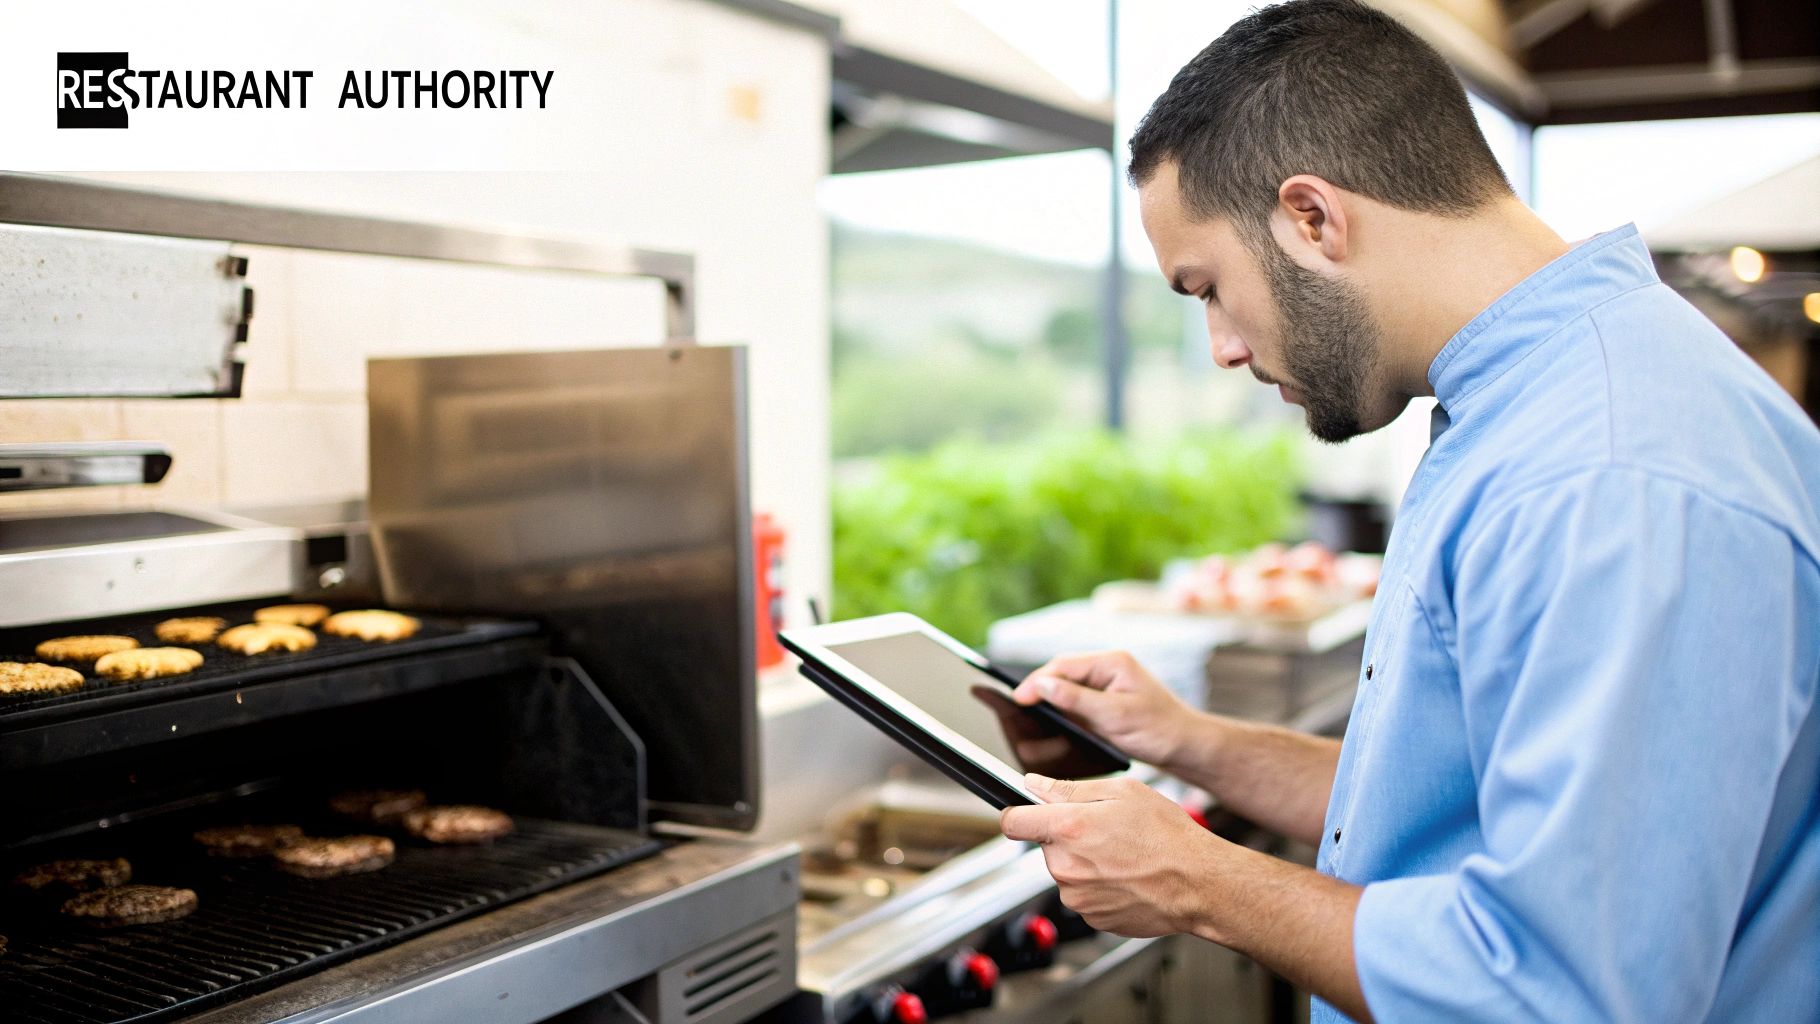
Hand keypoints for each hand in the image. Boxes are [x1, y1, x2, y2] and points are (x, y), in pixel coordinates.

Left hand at [1000, 774, 1220, 937]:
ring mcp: (1077, 897)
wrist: (1199, 884)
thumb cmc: (1168, 837)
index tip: (1026, 811)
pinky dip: (1098, 885)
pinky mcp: (1091, 918)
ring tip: (1122, 854)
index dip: (1018, 812)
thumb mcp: (1123, 792)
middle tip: (1104, 830)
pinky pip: (1083, 894)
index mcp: (1069, 829)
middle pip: (1046, 845)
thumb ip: (1069, 789)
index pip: (1013, 821)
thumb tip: (1035, 784)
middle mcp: (1066, 866)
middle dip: (1066, 836)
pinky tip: (1125, 875)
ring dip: (1083, 862)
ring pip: (1065, 871)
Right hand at [1010, 650, 1194, 767]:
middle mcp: (1108, 668)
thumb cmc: (1158, 729)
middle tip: (1019, 707)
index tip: (1018, 698)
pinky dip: (1063, 709)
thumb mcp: (1114, 715)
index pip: (1064, 665)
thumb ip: (1077, 699)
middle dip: (1040, 688)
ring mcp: (1107, 684)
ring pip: (1067, 686)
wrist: (1185, 746)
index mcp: (1112, 662)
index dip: (1038, 681)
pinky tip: (1052, 721)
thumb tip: (1043, 685)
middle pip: (1062, 672)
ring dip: (1050, 699)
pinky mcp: (1106, 700)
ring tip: (1029, 713)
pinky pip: (1077, 700)